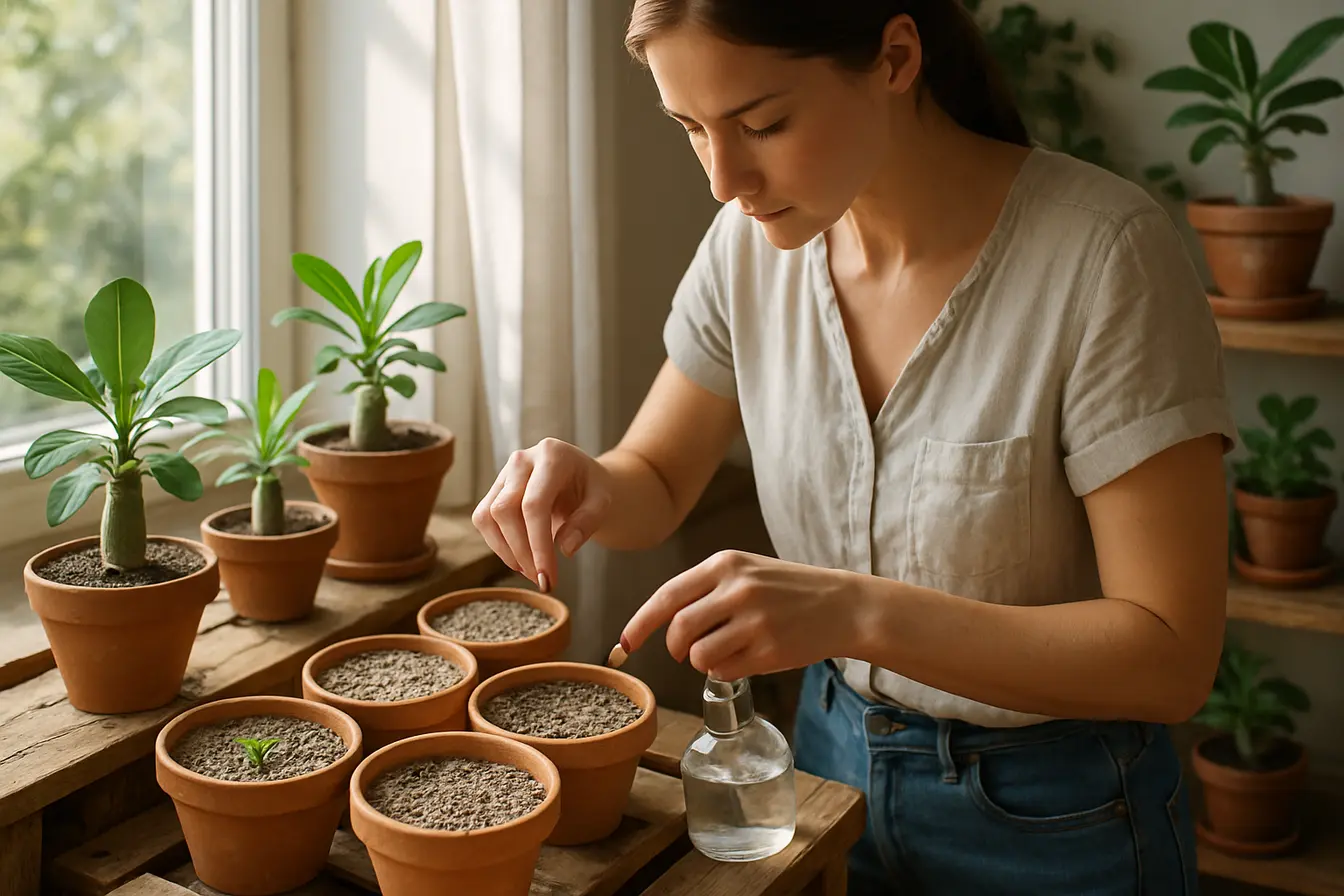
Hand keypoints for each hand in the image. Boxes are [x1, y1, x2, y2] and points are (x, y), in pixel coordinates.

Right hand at [472, 438, 612, 590]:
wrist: (582, 477)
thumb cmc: (592, 488)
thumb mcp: (604, 501)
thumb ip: (588, 521)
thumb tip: (565, 549)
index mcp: (551, 456)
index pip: (534, 504)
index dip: (537, 544)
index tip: (547, 576)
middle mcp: (522, 460)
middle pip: (505, 510)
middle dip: (521, 551)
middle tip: (542, 579)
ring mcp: (504, 473)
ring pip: (487, 517)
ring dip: (506, 551)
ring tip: (532, 571)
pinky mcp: (494, 490)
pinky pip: (484, 520)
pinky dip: (499, 545)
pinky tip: (521, 560)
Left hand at [620, 550, 863, 679]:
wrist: (842, 605)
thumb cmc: (788, 590)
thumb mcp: (747, 571)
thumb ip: (706, 590)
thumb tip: (663, 624)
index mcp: (726, 565)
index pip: (667, 596)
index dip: (640, 623)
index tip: (623, 644)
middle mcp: (737, 589)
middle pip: (679, 630)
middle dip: (676, 648)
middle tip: (687, 651)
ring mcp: (754, 621)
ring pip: (700, 655)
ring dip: (705, 661)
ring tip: (728, 650)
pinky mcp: (769, 650)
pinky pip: (725, 672)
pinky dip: (727, 672)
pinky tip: (748, 658)